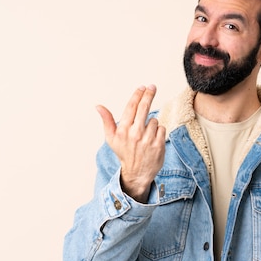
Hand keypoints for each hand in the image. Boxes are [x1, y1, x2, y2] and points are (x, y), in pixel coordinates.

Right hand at [96, 85, 165, 202]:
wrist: (137, 173)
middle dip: (148, 95)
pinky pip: (161, 128)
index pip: (131, 107)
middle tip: (152, 87)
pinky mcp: (158, 145)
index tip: (142, 87)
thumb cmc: (124, 152)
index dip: (137, 95)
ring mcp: (148, 140)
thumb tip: (98, 106)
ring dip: (151, 123)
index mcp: (123, 130)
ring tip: (145, 134)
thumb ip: (106, 120)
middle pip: (144, 108)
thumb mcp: (111, 138)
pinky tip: (153, 138)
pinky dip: (158, 131)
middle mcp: (135, 134)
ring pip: (154, 120)